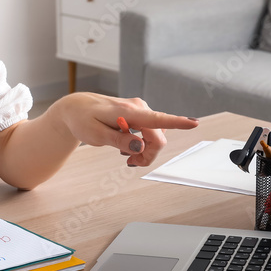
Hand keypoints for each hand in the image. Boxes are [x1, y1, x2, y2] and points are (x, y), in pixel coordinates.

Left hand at [50, 92, 198, 166]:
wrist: (75, 108)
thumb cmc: (82, 119)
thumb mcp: (95, 135)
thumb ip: (119, 140)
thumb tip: (140, 147)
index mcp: (128, 112)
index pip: (156, 119)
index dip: (177, 123)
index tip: (194, 123)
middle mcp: (138, 107)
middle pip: (158, 137)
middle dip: (149, 154)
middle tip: (129, 163)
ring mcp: (140, 109)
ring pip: (155, 137)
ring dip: (145, 150)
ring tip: (124, 155)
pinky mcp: (138, 113)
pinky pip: (149, 132)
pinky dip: (141, 144)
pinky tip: (127, 147)